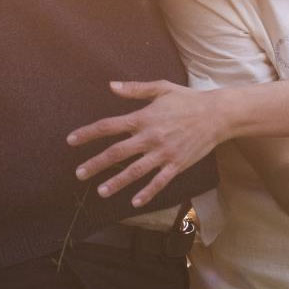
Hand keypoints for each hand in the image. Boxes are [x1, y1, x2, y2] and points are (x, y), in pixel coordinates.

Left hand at [69, 80, 227, 208]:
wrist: (217, 115)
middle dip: (95, 164)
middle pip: (117, 153)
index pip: (109, 126)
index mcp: (143, 118)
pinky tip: (134, 202)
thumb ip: (135, 89)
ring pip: (135, 171)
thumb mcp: (161, 88)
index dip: (88, 133)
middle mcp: (150, 137)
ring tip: (100, 191)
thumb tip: (111, 86)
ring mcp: (164, 153)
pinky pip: (159, 182)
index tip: (71, 141)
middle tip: (79, 173)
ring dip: (117, 182)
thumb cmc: (187, 99)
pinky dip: (147, 192)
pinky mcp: (177, 164)